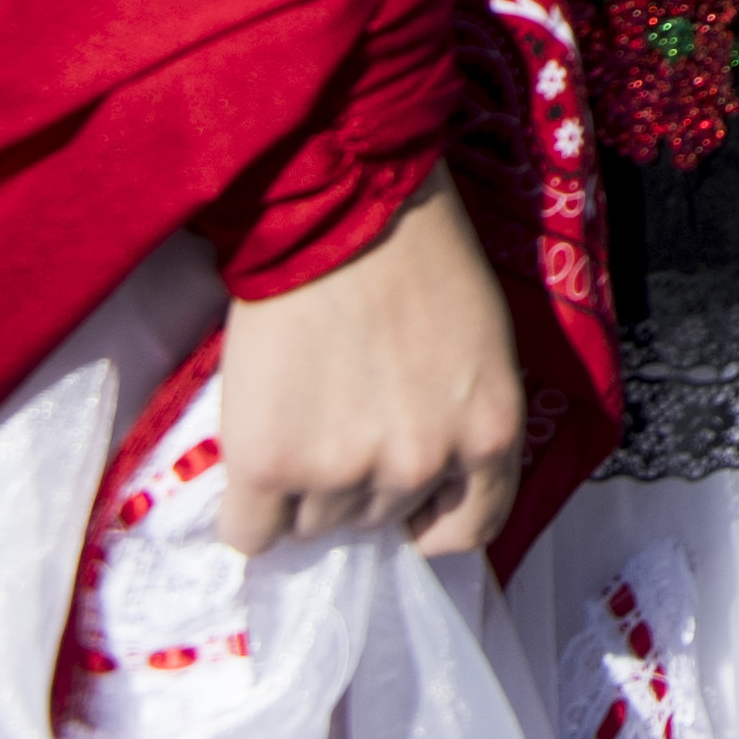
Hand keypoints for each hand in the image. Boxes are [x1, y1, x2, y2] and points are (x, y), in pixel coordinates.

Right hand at [214, 180, 527, 555]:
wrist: (336, 205)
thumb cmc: (415, 253)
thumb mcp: (480, 343)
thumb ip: (461, 418)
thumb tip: (424, 475)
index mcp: (490, 434)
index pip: (469, 527)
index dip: (431, 521)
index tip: (408, 511)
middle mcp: (422, 466)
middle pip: (379, 519)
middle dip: (359, 481)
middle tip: (336, 418)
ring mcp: (344, 471)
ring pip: (314, 524)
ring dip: (302, 488)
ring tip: (295, 415)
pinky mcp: (269, 465)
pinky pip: (250, 534)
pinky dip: (248, 513)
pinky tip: (251, 465)